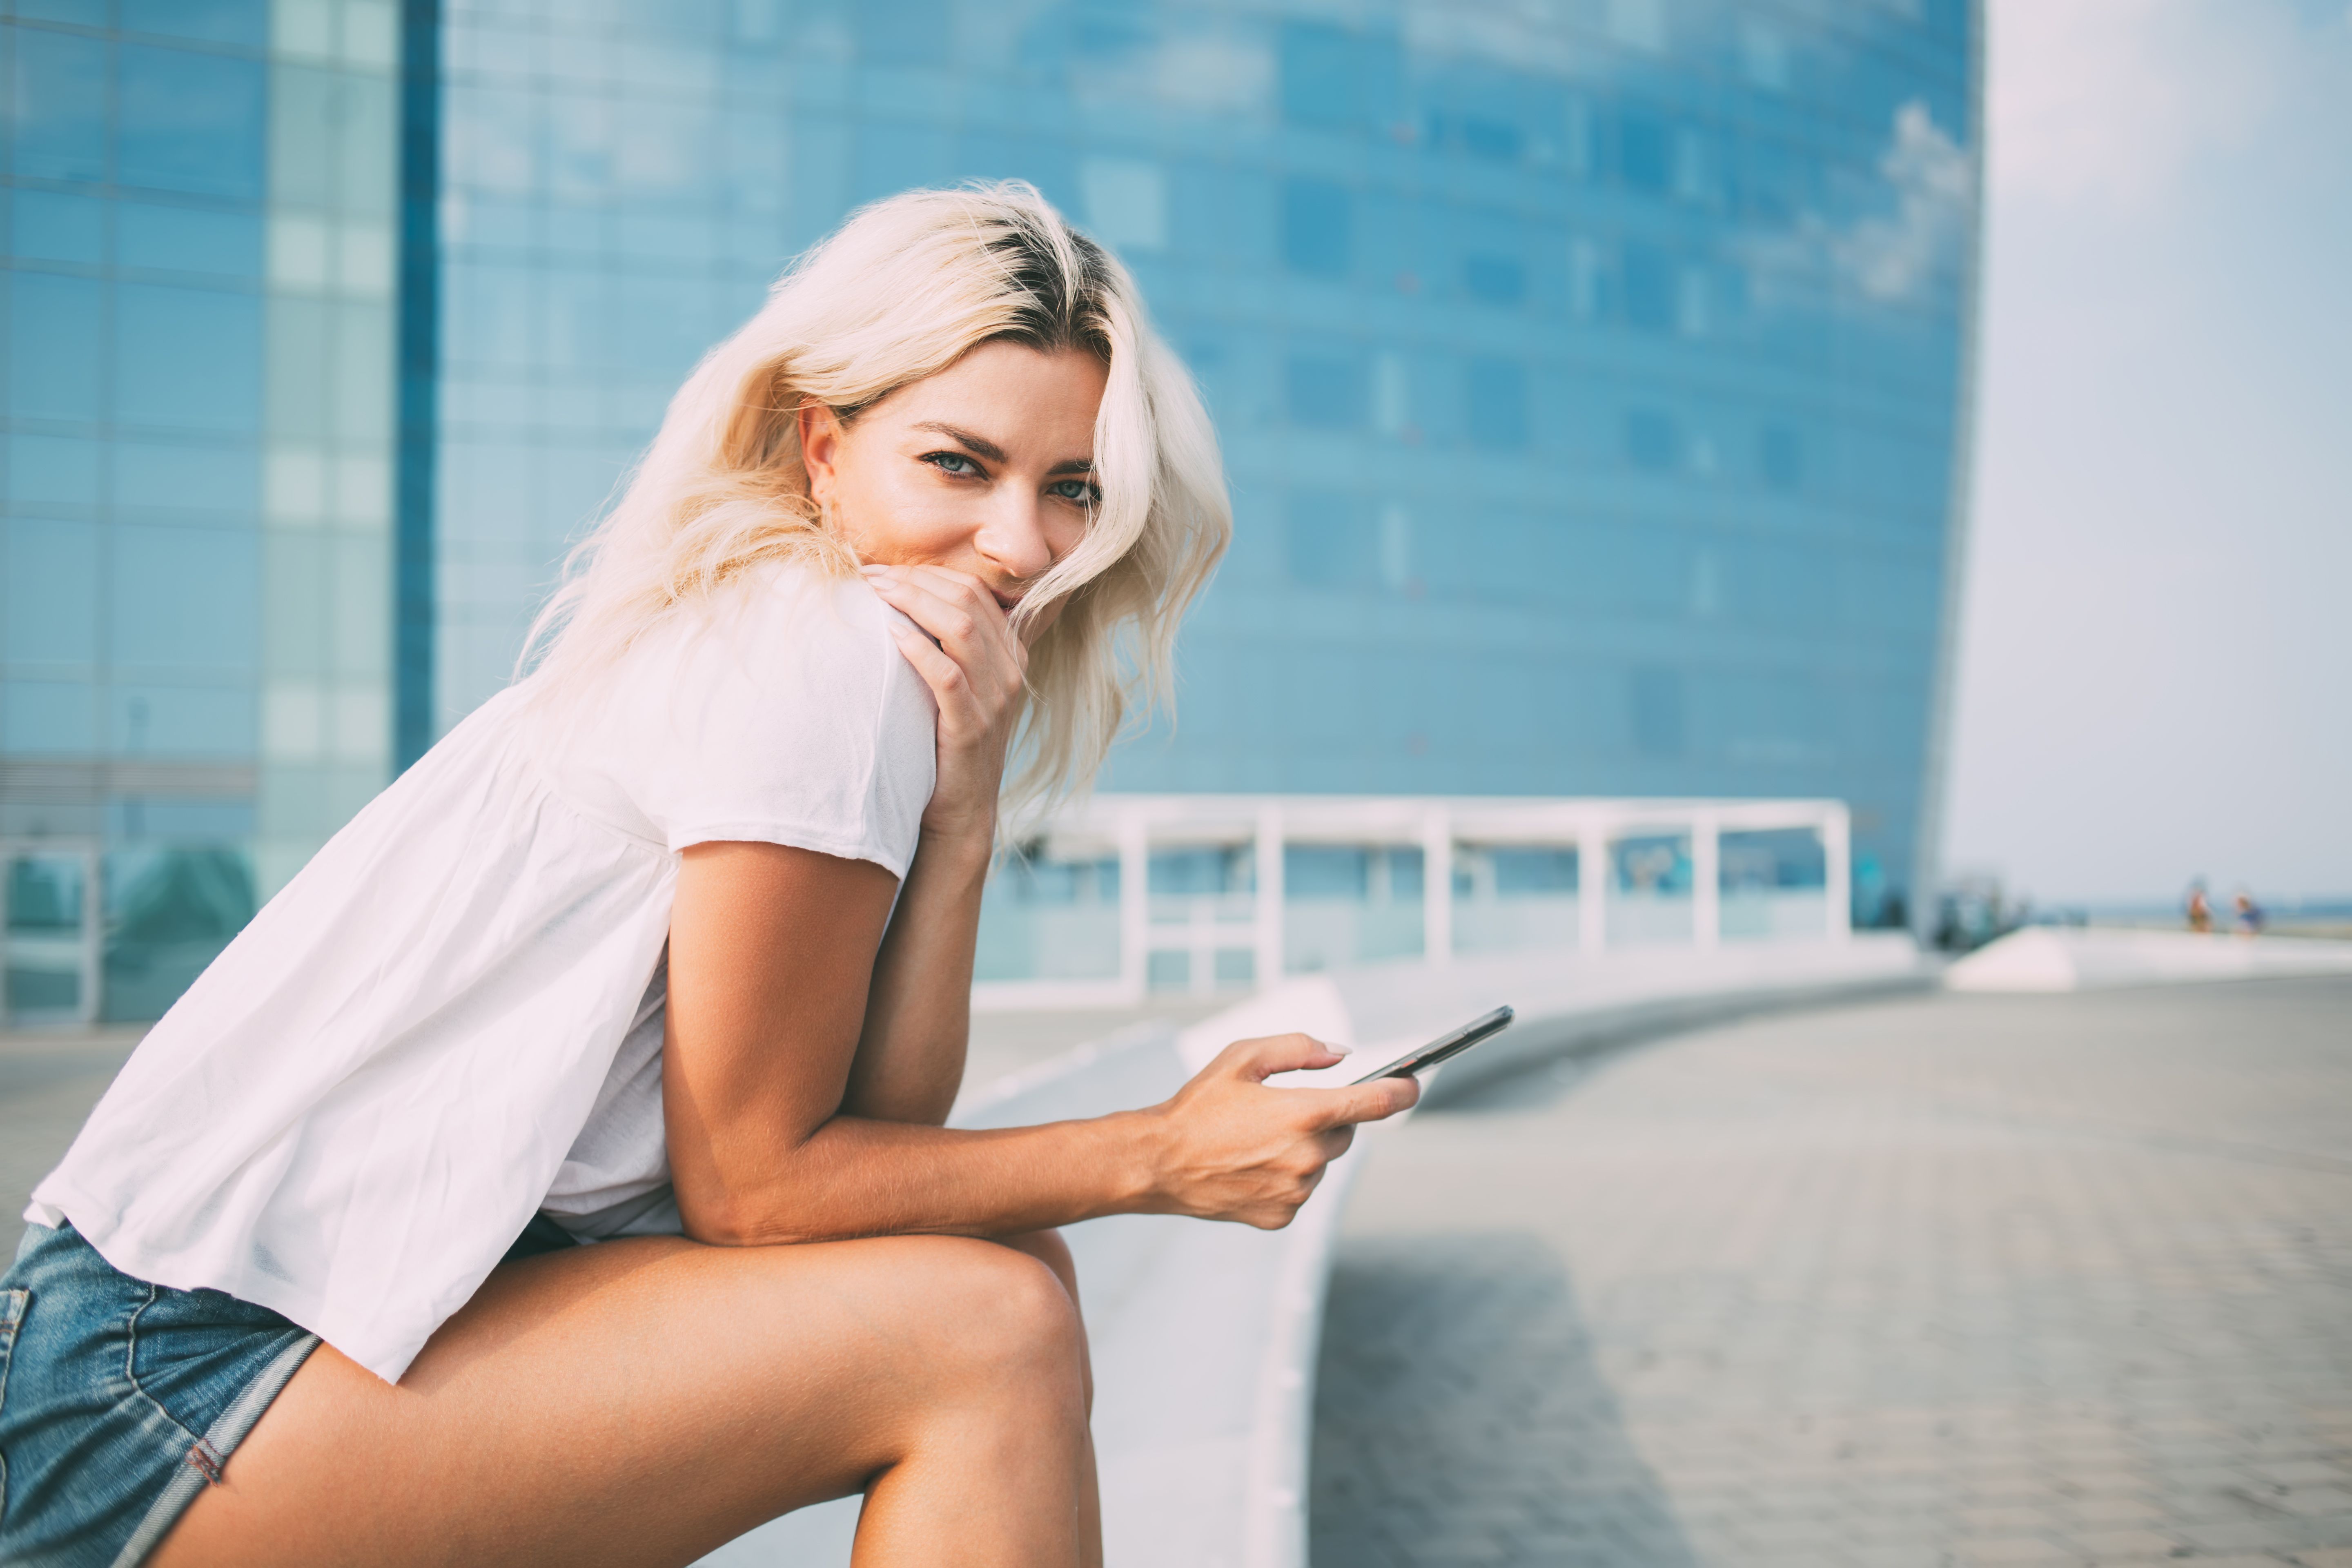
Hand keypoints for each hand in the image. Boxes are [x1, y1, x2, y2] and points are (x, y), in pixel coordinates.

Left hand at [862, 564, 1028, 844]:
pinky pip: (948, 676)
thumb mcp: (959, 688)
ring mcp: (995, 699)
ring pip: (961, 629)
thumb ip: (949, 647)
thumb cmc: (947, 742)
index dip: (926, 573)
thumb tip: (904, 601)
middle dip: (915, 580)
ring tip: (875, 593)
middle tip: (871, 575)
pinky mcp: (972, 726)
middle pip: (967, 601)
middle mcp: (1010, 672)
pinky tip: (890, 633)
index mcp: (1011, 655)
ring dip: (913, 603)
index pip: (974, 591)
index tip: (882, 570)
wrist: (962, 810)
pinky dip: (918, 649)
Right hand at [1135, 1034, 1420, 1229]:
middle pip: (1345, 1133)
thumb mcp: (1243, 1056)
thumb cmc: (1199, 1105)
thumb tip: (1343, 1053)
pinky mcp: (1283, 1216)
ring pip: (1322, 1162)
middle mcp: (1309, 1156)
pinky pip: (1301, 1190)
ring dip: (1304, 1149)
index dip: (1402, 1091)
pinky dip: (1285, 1177)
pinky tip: (1250, 1167)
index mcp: (1305, 1113)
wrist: (1158, 1162)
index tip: (1413, 1084)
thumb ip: (1299, 1047)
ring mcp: (1298, 1191)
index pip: (1375, 1102)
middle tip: (1284, 1111)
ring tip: (1255, 1142)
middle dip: (1327, 1119)